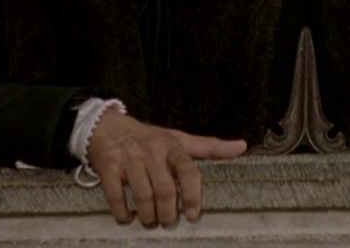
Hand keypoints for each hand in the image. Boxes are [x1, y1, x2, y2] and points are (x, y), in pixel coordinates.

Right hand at [87, 109, 246, 227]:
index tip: (194, 215)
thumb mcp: (179, 139)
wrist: (107, 126)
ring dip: (148, 216)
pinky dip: (123, 213)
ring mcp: (129, 159)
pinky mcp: (108, 167)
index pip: (188, 170)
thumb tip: (242, 146)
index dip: (193, 194)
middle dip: (169, 213)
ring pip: (142, 195)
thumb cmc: (149, 138)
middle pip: (165, 189)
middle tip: (169, 222)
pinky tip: (128, 218)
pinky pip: (116, 196)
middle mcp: (151, 152)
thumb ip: (209, 147)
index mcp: (172, 146)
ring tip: (151, 221)